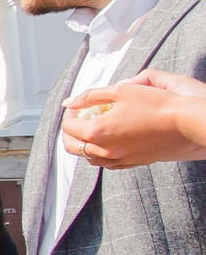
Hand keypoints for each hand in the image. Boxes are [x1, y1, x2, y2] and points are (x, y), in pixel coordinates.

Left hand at [61, 69, 205, 169]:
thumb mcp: (120, 91)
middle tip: (79, 119)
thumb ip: (91, 96)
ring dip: (85, 144)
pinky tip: (108, 141)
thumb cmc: (156, 104)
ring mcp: (119, 159)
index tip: (77, 107)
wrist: (185, 121)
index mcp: (97, 132)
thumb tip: (69, 102)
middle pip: (73, 146)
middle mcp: (105, 150)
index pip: (68, 126)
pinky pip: (108, 163)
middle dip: (71, 132)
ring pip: (89, 158)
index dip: (70, 114)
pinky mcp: (133, 162)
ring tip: (93, 129)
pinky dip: (101, 153)